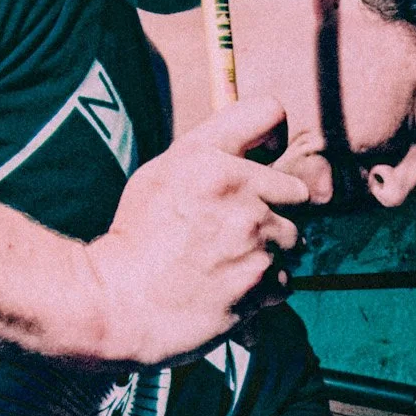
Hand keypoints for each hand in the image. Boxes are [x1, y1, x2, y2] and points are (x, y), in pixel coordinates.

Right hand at [80, 96, 309, 364]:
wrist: (119, 302)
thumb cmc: (138, 235)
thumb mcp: (164, 171)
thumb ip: (214, 145)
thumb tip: (264, 135)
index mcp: (214, 163)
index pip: (272, 114)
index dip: (270, 138)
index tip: (262, 158)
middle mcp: (242, 199)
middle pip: (296, 192)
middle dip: (274, 207)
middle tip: (235, 226)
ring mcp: (256, 245)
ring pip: (291, 239)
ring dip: (269, 248)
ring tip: (228, 259)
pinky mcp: (262, 285)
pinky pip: (284, 280)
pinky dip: (264, 286)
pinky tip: (231, 286)